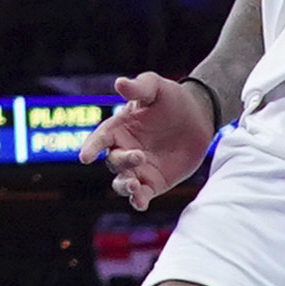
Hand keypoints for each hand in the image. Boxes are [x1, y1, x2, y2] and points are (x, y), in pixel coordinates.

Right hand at [93, 68, 219, 210]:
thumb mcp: (156, 87)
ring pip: (121, 182)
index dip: (91, 147)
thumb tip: (119, 83)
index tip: (85, 157)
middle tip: (139, 155)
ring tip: (133, 185)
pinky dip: (138, 200)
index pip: (100, 138)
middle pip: (113, 161)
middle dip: (122, 161)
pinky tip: (140, 202)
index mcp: (119, 127)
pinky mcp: (154, 183)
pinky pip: (142, 195)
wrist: (199, 117)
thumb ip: (139, 87)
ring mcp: (138, 168)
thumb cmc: (172, 98)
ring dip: (124, 186)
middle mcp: (124, 149)